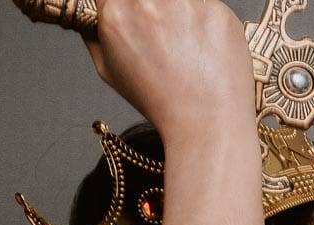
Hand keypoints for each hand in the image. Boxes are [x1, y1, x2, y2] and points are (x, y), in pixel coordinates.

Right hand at [84, 0, 256, 138]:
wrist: (207, 123)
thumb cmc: (161, 102)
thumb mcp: (108, 69)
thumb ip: (95, 32)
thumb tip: (95, 11)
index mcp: (117, 12)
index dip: (124, 6)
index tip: (135, 16)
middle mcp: (150, 1)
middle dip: (153, 10)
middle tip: (164, 33)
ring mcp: (187, 4)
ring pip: (178, 0)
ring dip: (179, 13)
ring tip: (185, 44)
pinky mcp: (218, 12)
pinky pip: (207, 6)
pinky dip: (206, 25)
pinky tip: (205, 50)